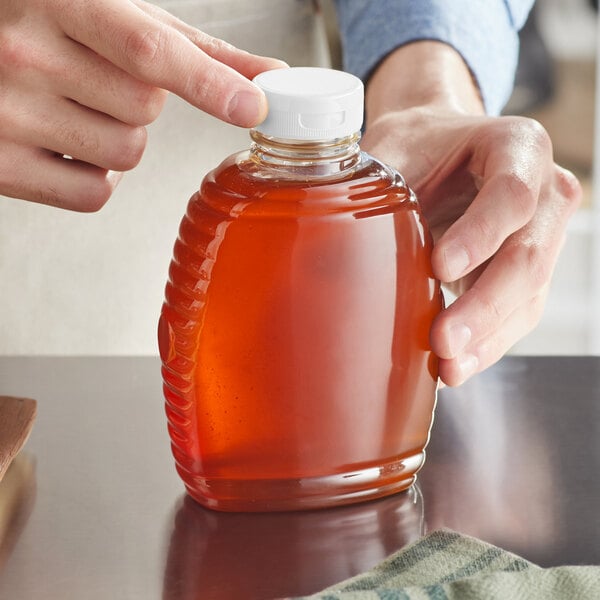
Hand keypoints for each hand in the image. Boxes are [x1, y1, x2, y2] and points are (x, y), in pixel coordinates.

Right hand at [0, 0, 284, 210]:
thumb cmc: (49, 23)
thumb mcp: (118, 16)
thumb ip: (196, 50)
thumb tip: (268, 78)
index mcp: (58, 0)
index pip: (146, 50)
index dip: (207, 82)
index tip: (252, 107)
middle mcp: (24, 54)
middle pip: (144, 111)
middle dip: (140, 101)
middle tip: (99, 76)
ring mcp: (7, 114)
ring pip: (125, 155)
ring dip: (119, 138)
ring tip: (77, 106)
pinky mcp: (2, 166)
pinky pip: (94, 194)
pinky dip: (98, 176)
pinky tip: (70, 144)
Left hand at [362, 108, 580, 385]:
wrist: (440, 151)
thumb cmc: (419, 147)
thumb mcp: (397, 151)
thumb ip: (376, 186)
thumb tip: (321, 246)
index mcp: (518, 146)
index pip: (512, 194)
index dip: (480, 234)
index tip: (439, 267)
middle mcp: (545, 192)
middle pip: (528, 256)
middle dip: (484, 306)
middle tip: (442, 339)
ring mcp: (542, 236)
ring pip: (528, 295)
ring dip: (486, 337)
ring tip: (447, 365)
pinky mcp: (529, 274)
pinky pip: (518, 315)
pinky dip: (487, 344)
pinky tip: (456, 365)